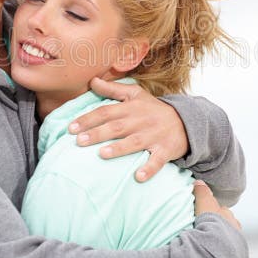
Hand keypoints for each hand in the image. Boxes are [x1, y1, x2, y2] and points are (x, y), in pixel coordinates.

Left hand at [68, 77, 188, 181]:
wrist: (186, 121)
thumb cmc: (154, 109)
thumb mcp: (136, 94)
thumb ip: (113, 89)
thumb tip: (92, 80)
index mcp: (132, 107)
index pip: (107, 111)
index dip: (89, 119)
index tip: (71, 128)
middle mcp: (141, 120)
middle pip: (117, 127)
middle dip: (98, 133)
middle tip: (79, 141)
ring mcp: (154, 136)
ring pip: (135, 142)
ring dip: (119, 148)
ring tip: (103, 154)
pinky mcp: (165, 150)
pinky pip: (157, 160)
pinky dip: (149, 168)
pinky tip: (138, 176)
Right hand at [193, 180, 251, 257]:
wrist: (218, 252)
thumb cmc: (210, 229)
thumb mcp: (205, 207)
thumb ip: (202, 194)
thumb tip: (199, 182)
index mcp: (229, 222)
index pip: (223, 213)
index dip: (215, 213)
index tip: (208, 215)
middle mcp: (237, 236)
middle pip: (232, 229)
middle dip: (226, 229)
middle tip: (214, 232)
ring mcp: (239, 254)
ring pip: (238, 248)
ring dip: (232, 249)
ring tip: (221, 251)